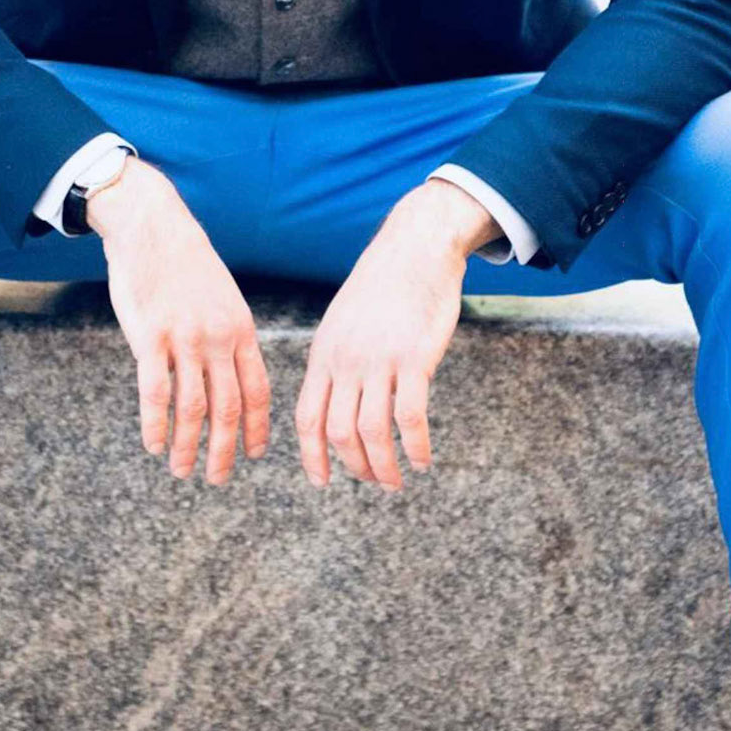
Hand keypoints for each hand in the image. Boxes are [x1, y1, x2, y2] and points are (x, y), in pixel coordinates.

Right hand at [89, 159, 269, 485]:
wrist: (153, 226)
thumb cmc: (186, 264)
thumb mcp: (223, 297)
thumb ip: (228, 335)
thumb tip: (230, 375)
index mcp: (240, 330)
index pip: (258, 391)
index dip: (258, 428)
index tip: (254, 455)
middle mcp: (218, 338)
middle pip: (228, 408)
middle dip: (224, 450)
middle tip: (217, 479)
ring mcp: (184, 338)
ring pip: (193, 407)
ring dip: (189, 446)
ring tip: (183, 471)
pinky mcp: (149, 336)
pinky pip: (156, 391)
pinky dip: (156, 424)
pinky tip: (154, 445)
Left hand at [293, 179, 496, 490]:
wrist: (414, 249)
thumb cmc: (383, 287)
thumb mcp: (343, 322)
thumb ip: (338, 361)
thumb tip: (340, 401)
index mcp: (324, 355)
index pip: (307, 418)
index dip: (312, 456)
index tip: (321, 482)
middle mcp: (346, 361)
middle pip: (338, 432)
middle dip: (355, 466)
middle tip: (375, 482)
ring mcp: (379, 361)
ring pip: (372, 431)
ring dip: (383, 466)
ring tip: (396, 482)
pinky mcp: (414, 358)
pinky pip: (410, 417)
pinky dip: (416, 447)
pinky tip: (424, 461)